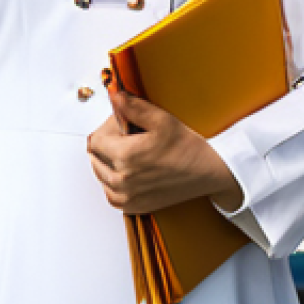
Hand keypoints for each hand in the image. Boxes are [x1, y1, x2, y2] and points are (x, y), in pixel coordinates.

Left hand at [86, 85, 242, 214]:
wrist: (208, 172)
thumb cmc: (188, 148)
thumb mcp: (161, 120)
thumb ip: (133, 107)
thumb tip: (114, 97)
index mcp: (125, 157)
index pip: (96, 139)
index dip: (109, 127)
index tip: (124, 124)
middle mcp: (121, 180)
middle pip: (95, 156)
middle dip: (108, 143)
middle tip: (130, 136)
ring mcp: (126, 197)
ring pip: (100, 174)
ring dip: (108, 161)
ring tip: (132, 152)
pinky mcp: (133, 206)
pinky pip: (110, 192)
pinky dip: (114, 180)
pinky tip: (130, 170)